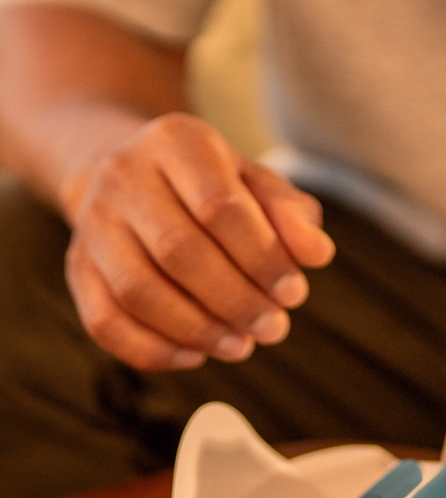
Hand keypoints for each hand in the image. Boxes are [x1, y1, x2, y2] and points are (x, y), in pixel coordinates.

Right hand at [64, 113, 334, 369]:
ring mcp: (93, 222)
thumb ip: (292, 215)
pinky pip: (104, 321)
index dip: (262, 258)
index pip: (221, 207)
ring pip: (138, 291)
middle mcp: (124, 175)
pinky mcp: (77, 267)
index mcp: (178, 142)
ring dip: (197, 330)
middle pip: (178, 251)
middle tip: (275, 329)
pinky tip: (196, 355)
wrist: (133, 174)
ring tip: (242, 346)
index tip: (294, 294)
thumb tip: (317, 255)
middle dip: (235, 301)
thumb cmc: (213, 185)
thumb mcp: (259, 184)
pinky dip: (152, 350)